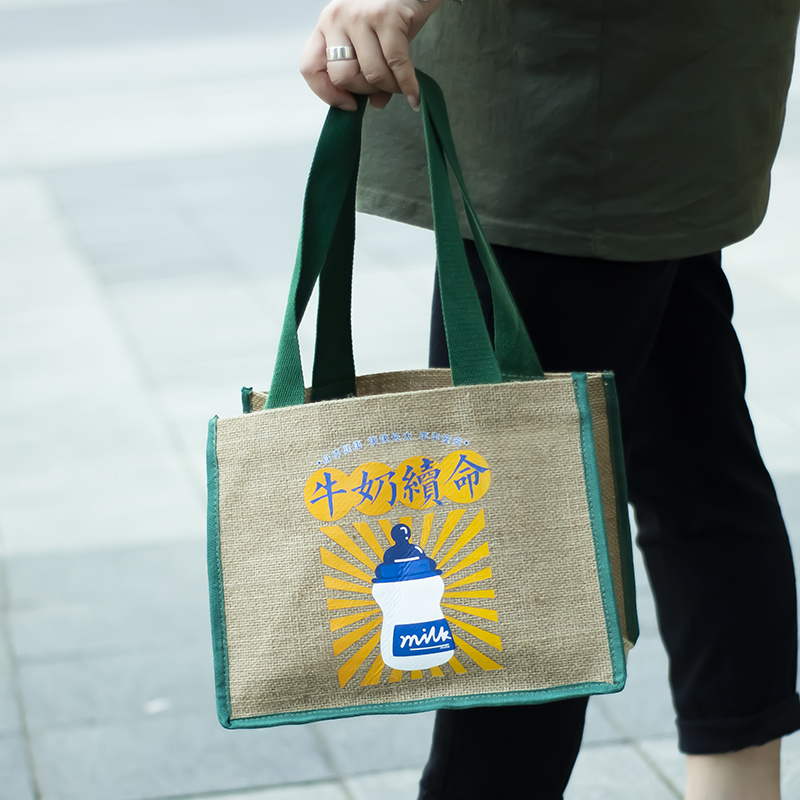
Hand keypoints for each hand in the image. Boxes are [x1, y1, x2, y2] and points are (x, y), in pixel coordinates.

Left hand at [300, 0, 445, 111]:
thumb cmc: (390, 13)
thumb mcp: (370, 40)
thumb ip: (366, 72)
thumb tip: (376, 103)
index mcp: (326, 25)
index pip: (310, 68)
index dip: (327, 94)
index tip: (349, 105)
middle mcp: (336, 18)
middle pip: (342, 77)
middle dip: (365, 91)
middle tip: (381, 88)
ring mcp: (360, 15)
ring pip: (371, 74)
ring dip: (390, 88)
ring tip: (401, 86)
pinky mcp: (387, 16)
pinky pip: (396, 64)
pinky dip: (407, 85)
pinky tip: (413, 95)